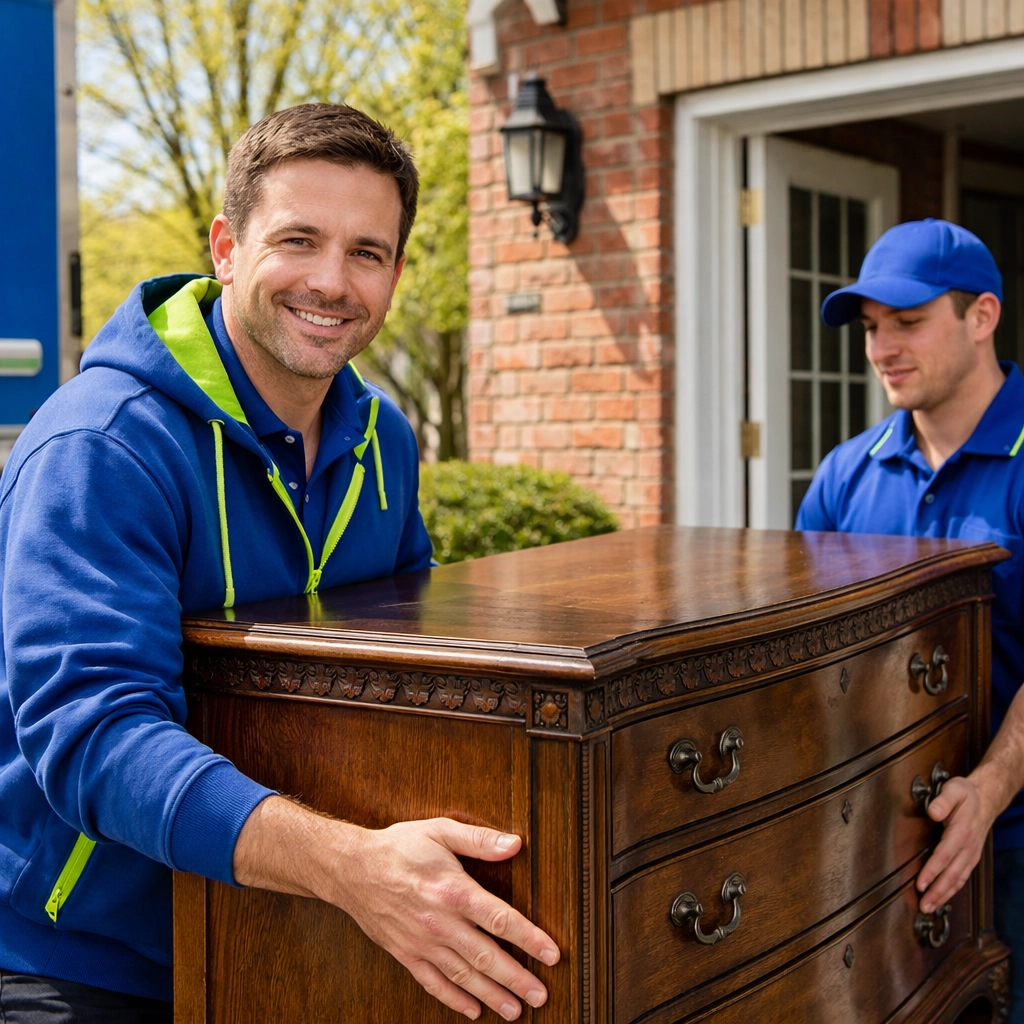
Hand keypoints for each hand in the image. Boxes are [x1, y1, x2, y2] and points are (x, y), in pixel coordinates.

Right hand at [234, 800, 559, 1021]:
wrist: (351, 868)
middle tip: (541, 995)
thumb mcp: (439, 830)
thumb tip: (515, 843)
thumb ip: (479, 840)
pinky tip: (472, 1010)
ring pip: (463, 975)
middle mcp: (440, 922)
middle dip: (516, 978)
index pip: (500, 920)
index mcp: (453, 891)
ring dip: (491, 995)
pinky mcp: (405, 954)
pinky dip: (454, 999)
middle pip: (486, 956)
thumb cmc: (399, 847)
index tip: (553, 955)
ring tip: (515, 1011)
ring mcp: (422, 942)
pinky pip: (433, 983)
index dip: (530, 939)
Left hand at [916, 774, 996, 913]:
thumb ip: (943, 801)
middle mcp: (968, 847)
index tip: (921, 883)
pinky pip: (961, 877)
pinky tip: (942, 898)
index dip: (932, 871)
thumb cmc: (967, 795)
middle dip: (937, 891)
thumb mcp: (954, 790)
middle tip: (924, 906)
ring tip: (930, 908)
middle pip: (952, 874)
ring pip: (957, 879)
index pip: (945, 855)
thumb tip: (933, 812)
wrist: (986, 800)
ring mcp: (971, 855)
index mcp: (962, 831)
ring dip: (944, 895)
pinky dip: (952, 890)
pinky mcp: (970, 858)